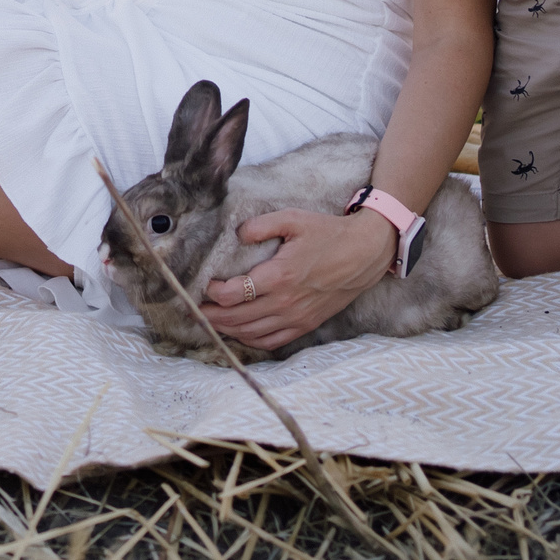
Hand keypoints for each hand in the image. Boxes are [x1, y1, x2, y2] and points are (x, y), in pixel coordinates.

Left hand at [198, 206, 396, 350]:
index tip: (205, 284)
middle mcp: (285, 302)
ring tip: (211, 322)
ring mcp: (296, 317)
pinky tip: (240, 333)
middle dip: (211, 316)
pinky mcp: (305, 325)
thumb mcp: (294, 218)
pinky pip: (272, 341)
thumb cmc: (328, 234)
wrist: (364, 254)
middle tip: (194, 310)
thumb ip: (262, 225)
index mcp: (279, 276)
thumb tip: (238, 234)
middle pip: (237, 318)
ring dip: (227, 330)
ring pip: (251, 333)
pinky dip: (251, 340)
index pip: (233, 294)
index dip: (213, 292)